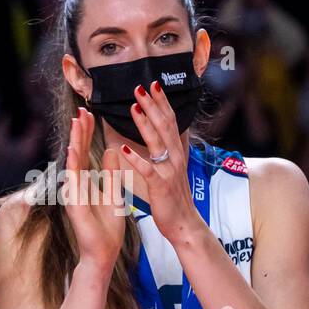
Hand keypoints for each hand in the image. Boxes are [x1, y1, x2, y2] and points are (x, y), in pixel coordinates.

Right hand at [62, 107, 125, 271]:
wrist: (103, 253)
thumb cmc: (106, 229)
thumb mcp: (114, 194)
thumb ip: (111, 174)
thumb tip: (114, 151)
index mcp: (87, 182)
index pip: (86, 152)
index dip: (87, 133)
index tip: (89, 114)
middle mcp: (77, 185)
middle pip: (79, 153)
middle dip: (80, 131)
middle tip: (82, 110)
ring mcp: (74, 194)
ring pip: (74, 163)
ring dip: (75, 142)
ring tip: (77, 122)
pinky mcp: (74, 204)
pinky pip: (74, 181)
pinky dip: (74, 164)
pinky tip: (74, 149)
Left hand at [118, 80, 206, 247]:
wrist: (185, 223)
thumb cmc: (175, 197)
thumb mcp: (174, 169)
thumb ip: (169, 151)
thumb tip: (164, 133)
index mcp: (176, 153)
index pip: (170, 121)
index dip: (162, 102)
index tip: (153, 84)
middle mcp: (175, 158)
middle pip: (164, 126)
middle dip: (152, 105)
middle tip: (140, 87)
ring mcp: (169, 171)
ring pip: (157, 143)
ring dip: (145, 123)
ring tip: (133, 107)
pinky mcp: (160, 186)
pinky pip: (147, 170)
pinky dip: (136, 159)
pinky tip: (123, 148)